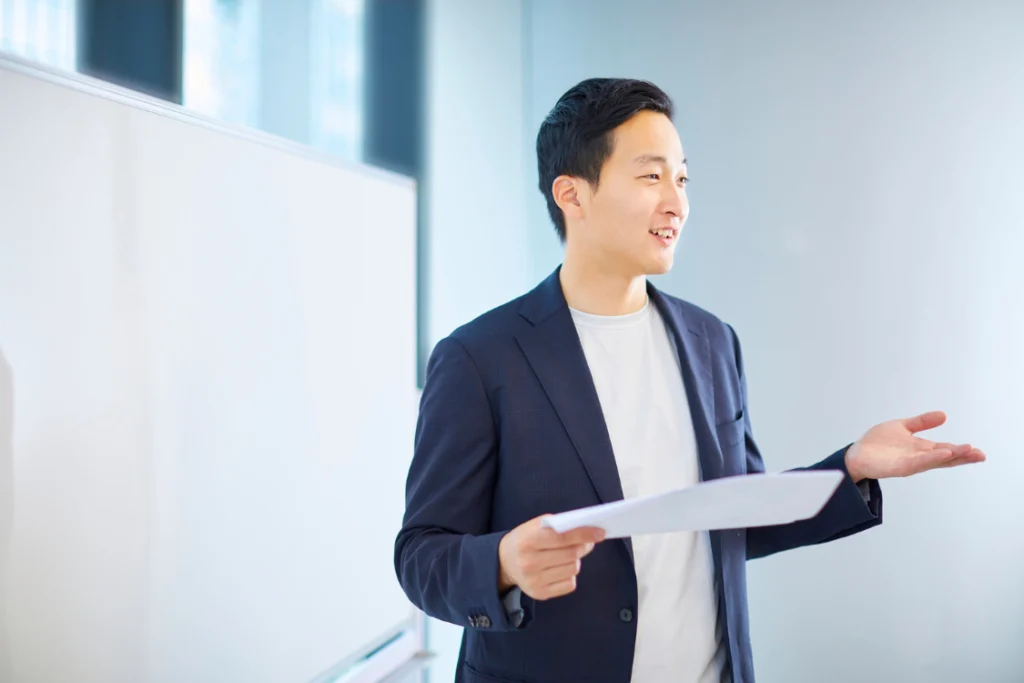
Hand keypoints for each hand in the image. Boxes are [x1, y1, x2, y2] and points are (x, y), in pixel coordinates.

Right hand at [498, 515, 604, 600]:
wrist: (504, 562)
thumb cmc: (525, 540)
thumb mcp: (534, 526)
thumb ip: (557, 525)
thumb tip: (585, 529)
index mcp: (528, 541)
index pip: (562, 537)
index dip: (583, 534)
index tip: (600, 533)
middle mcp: (529, 562)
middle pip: (571, 554)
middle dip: (584, 546)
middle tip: (588, 541)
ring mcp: (534, 581)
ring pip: (573, 569)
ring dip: (576, 560)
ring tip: (568, 555)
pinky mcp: (540, 594)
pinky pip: (569, 584)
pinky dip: (570, 575)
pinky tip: (560, 568)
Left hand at [845, 410, 985, 482]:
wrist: (856, 454)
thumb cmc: (878, 443)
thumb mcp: (903, 426)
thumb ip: (922, 422)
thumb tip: (944, 415)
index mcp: (921, 448)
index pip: (945, 449)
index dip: (961, 450)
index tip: (978, 450)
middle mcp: (919, 457)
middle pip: (945, 458)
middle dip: (962, 456)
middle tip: (980, 455)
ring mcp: (910, 463)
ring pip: (934, 460)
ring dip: (951, 456)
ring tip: (967, 451)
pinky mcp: (899, 467)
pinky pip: (918, 463)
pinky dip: (931, 458)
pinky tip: (943, 453)